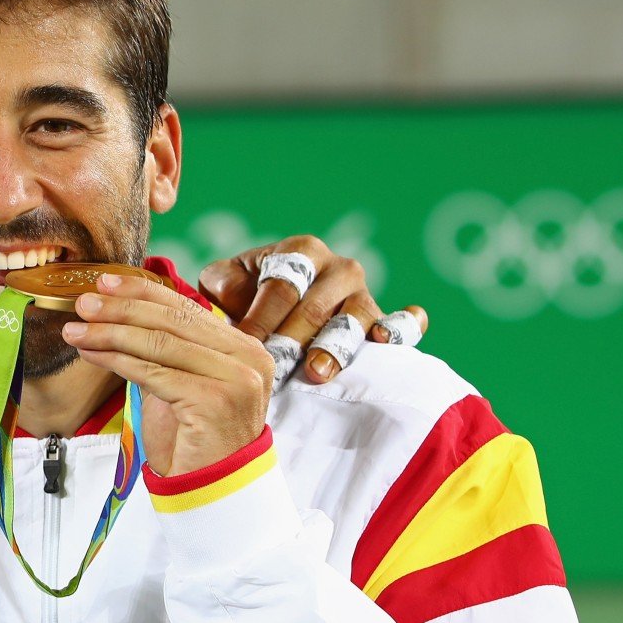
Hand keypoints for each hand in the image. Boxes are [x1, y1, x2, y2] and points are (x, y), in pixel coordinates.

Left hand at [61, 274, 272, 476]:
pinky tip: (92, 354)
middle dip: (121, 308)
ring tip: (76, 330)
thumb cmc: (192, 437)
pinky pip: (153, 372)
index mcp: (243, 347)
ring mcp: (236, 379)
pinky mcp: (214, 401)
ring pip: (159, 344)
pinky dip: (116, 359)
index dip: (142, 291)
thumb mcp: (181, 381)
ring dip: (110, 333)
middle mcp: (248, 359)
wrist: (211, 489)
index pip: (186, 308)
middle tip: (83, 303)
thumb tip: (117, 310)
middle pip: (172, 321)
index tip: (104, 282)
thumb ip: (166, 348)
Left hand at [196, 235, 429, 383]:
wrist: (276, 311)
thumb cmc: (246, 296)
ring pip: (354, 319)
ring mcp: (364, 294)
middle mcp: (338, 267)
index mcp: (300, 251)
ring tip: (315, 371)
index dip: (262, 316)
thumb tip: (222, 295)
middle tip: (275, 366)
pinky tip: (383, 341)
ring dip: (334, 346)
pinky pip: (403, 324)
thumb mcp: (225, 281)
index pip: (282, 286)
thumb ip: (219, 282)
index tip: (246, 344)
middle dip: (292, 339)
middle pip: (316, 307)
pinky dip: (402, 329)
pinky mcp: (384, 321)